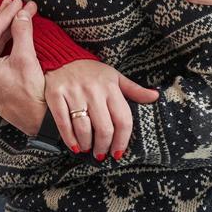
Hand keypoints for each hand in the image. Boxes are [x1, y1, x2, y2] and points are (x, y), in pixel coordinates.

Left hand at [0, 0, 48, 135]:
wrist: (38, 121)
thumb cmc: (32, 94)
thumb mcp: (27, 59)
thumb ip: (22, 32)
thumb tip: (22, 10)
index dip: (5, 14)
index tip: (17, 1)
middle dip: (3, 18)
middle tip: (16, 1)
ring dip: (2, 28)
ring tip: (15, 10)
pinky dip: (2, 40)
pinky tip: (10, 27)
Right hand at [42, 60, 160, 159]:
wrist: (62, 57)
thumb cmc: (91, 71)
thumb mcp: (115, 77)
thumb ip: (134, 90)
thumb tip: (155, 96)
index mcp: (111, 88)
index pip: (123, 121)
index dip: (122, 141)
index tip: (118, 152)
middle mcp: (94, 91)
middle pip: (104, 128)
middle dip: (103, 147)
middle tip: (101, 154)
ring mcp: (74, 93)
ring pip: (83, 128)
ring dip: (86, 144)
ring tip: (87, 149)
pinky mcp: (56, 95)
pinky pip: (63, 122)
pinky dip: (69, 138)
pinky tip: (73, 145)